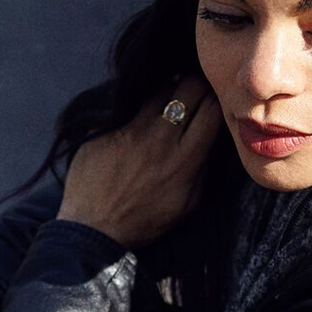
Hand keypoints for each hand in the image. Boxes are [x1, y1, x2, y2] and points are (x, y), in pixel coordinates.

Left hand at [56, 73, 222, 249]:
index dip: (218, 97)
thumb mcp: (186, 205)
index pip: (213, 109)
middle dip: (198, 81)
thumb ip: (202, 170)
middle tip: (196, 89)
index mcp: (185, 159)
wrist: (92, 230)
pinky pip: (129, 105)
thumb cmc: (142, 220)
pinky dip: (137, 106)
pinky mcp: (107, 128)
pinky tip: (136, 116)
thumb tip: (212, 140)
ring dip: (168, 89)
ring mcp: (132, 130)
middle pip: (190, 86)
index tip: (217, 98)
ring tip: (167, 100)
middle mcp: (160, 138)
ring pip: (160, 88)